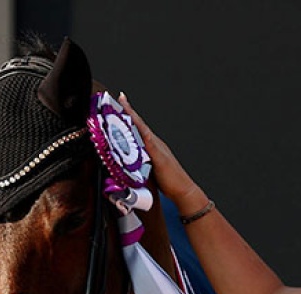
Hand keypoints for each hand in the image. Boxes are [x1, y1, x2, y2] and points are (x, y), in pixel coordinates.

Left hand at [119, 93, 206, 207]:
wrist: (183, 190)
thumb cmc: (167, 183)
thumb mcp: (147, 171)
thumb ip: (137, 164)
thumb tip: (123, 164)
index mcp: (152, 146)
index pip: (138, 127)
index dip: (129, 115)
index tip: (121, 101)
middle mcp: (155, 143)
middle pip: (138, 124)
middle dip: (127, 110)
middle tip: (117, 97)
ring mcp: (158, 147)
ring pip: (142, 128)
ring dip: (131, 117)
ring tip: (121, 105)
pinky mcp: (159, 156)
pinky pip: (147, 141)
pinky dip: (140, 131)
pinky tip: (134, 124)